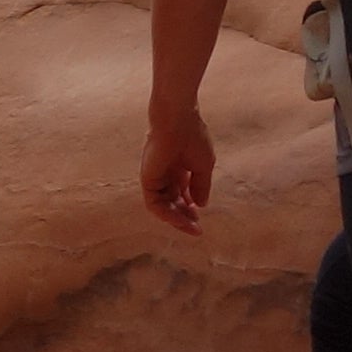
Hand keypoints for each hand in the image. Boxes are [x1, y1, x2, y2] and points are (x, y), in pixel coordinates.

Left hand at [141, 109, 214, 233]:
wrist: (178, 121)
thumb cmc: (193, 137)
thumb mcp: (203, 166)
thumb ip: (201, 186)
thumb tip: (201, 205)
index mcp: (179, 168)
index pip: (182, 194)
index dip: (191, 208)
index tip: (200, 221)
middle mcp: (166, 174)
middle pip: (172, 202)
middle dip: (184, 217)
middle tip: (196, 229)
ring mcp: (156, 177)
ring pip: (163, 206)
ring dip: (176, 219)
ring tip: (190, 227)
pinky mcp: (147, 179)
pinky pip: (154, 203)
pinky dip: (166, 214)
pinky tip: (179, 220)